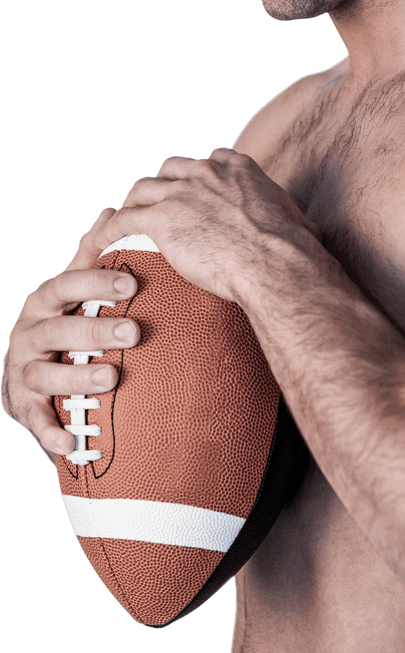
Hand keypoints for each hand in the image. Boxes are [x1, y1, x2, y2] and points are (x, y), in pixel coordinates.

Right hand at [1, 209, 140, 461]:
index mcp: (45, 300)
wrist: (31, 375)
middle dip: (95, 330)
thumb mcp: (75, 290)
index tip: (132, 284)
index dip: (95, 282)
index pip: (66, 284)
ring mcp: (22, 370)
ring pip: (43, 372)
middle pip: (58, 329)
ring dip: (76, 376)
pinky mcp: (23, 407)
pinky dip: (51, 432)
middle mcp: (29, 332)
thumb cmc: (66, 323)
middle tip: (134, 332)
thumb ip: (92, 254)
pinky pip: (35, 421)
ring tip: (111, 378)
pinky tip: (72, 443)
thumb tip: (113, 209)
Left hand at [95, 150, 321, 304]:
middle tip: (156, 209)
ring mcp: (181, 192)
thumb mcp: (299, 223)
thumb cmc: (294, 252)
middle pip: (169, 168)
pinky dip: (109, 231)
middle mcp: (207, 171)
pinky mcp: (160, 218)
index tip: (195, 193)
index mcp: (238, 168)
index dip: (197, 177)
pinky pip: (122, 220)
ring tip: (126, 224)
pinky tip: (103, 246)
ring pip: (142, 189)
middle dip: (161, 186)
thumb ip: (293, 220)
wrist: (276, 264)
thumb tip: (311, 233)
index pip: (209, 159)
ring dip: (133, 205)